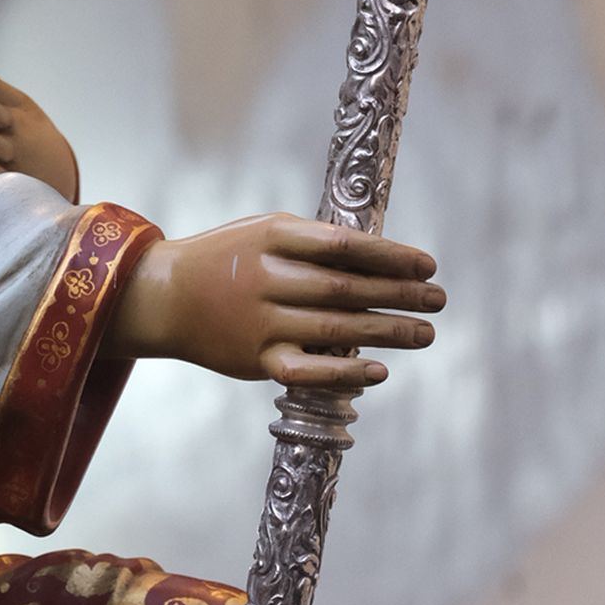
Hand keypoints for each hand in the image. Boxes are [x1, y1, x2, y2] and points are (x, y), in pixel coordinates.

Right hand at [106, 212, 443, 393]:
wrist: (164, 298)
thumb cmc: (226, 260)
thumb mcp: (262, 232)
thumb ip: (314, 242)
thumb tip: (382, 260)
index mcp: (271, 237)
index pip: (344, 246)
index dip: (391, 256)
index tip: (427, 265)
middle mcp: (266, 278)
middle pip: (346, 288)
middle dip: (400, 295)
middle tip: (440, 300)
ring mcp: (260, 321)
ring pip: (336, 327)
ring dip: (388, 331)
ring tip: (425, 333)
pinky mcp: (254, 359)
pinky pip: (308, 369)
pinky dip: (345, 372)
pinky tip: (379, 370)